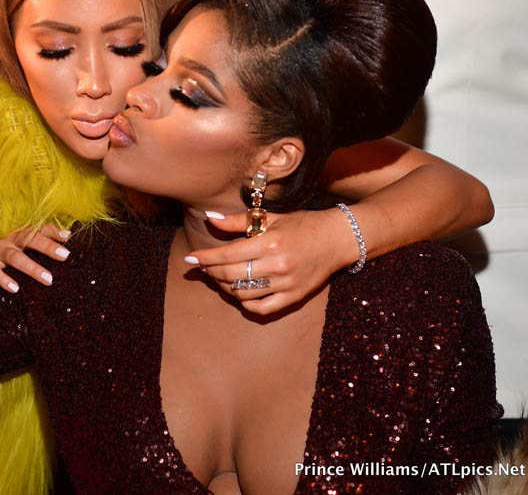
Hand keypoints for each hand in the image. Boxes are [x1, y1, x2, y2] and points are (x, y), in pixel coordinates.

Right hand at [0, 224, 71, 292]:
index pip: (39, 228)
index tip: (68, 236)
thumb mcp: (20, 243)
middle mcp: (10, 238)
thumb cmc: (4, 250)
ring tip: (49, 279)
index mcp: (21, 232)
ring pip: (15, 257)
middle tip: (65, 255)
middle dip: (48, 246)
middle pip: (30, 239)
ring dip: (32, 268)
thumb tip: (68, 237)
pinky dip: (4, 280)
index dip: (53, 230)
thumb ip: (40, 240)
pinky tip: (15, 289)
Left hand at [186, 209, 355, 315]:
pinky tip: (240, 293)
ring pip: (243, 293)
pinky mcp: (294, 297)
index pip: (227, 255)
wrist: (337, 239)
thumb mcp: (271, 218)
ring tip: (219, 277)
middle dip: (211, 272)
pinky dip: (246, 303)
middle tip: (203, 267)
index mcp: (269, 242)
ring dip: (225, 287)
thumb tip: (209, 219)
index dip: (205, 258)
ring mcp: (286, 284)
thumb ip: (237, 221)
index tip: (190, 259)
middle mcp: (276, 265)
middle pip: (231, 275)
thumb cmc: (302, 224)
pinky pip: (262, 308)